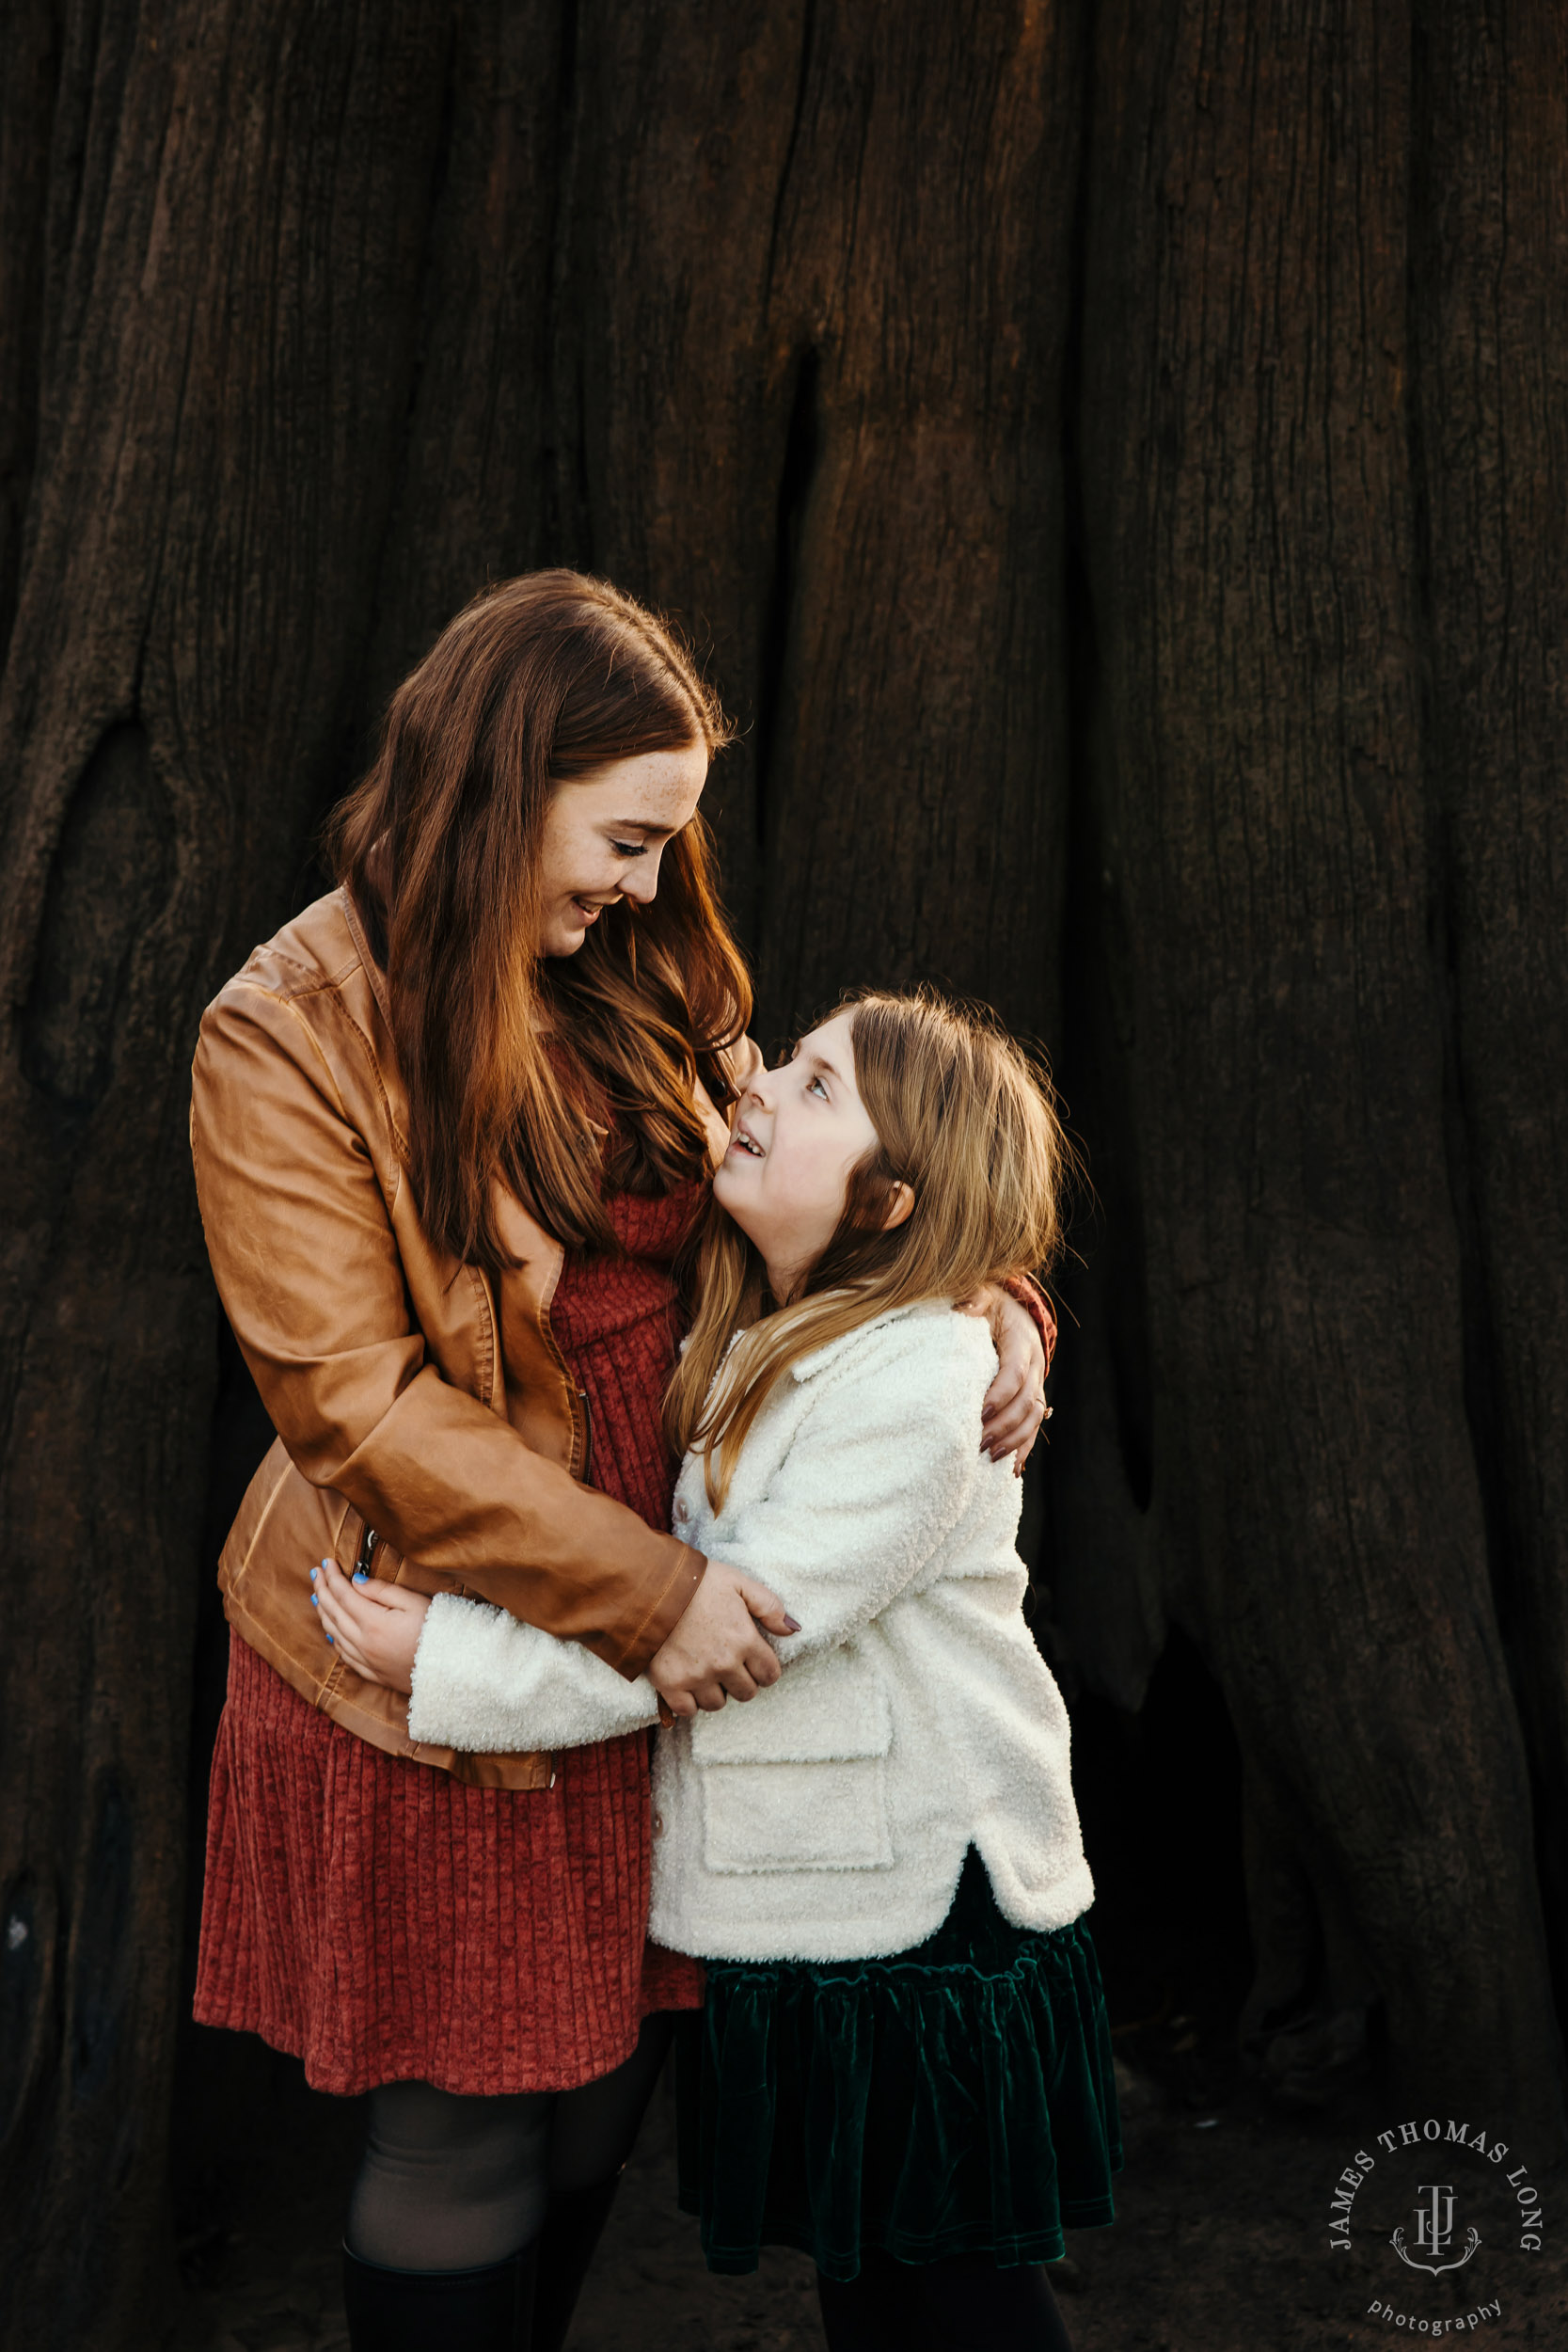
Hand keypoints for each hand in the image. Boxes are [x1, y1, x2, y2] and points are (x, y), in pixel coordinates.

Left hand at [312, 1551, 429, 1693]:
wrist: (452, 1671)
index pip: (343, 1594)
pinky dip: (334, 1639)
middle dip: (322, 1591)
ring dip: (323, 1613)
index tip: (326, 1563)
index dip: (332, 1577)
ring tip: (318, 1597)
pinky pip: (344, 1654)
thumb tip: (357, 1581)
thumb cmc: (438, 1632)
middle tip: (316, 1574)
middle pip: (333, 1613)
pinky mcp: (373, 1673)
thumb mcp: (414, 1602)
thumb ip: (382, 1591)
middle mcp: (363, 1642)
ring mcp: (366, 1660)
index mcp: (373, 1622)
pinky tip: (331, 1632)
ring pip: (334, 1634)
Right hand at [648, 1560, 799, 1718]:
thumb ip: (770, 1606)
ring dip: (716, 1692)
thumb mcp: (739, 1582)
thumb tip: (792, 1630)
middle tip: (729, 1665)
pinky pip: (688, 1710)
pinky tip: (688, 1684)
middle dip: (742, 1680)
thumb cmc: (696, 1581)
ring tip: (707, 1672)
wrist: (649, 1586)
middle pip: (747, 1693)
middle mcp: (724, 1664)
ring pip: (718, 1704)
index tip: (754, 1661)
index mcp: (745, 1640)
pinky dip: (690, 1701)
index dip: (765, 1669)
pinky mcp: (670, 1684)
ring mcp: (697, 1677)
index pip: (770, 1674)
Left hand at [958, 1283, 1048, 1474]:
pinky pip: (1034, 1426)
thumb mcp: (982, 1292)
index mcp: (1021, 1342)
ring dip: (1015, 1441)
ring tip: (991, 1458)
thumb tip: (962, 1308)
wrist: (1014, 1310)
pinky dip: (1024, 1448)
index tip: (981, 1411)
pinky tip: (1011, 1471)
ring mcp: (1036, 1383)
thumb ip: (973, 1299)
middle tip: (979, 1443)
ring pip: (1034, 1418)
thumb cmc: (991, 1303)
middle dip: (1005, 1425)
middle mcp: (1035, 1365)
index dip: (1001, 1393)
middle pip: (1027, 1401)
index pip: (1015, 1373)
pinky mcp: (1032, 1397)